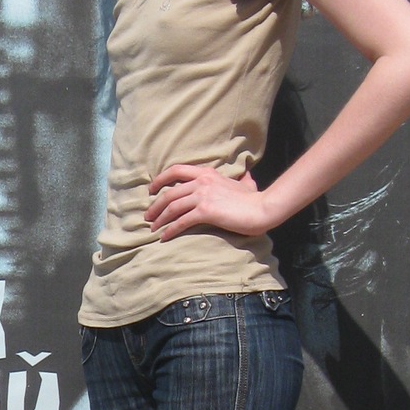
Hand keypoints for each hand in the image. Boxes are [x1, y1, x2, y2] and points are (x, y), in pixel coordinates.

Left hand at [145, 163, 272, 240]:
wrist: (262, 208)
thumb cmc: (254, 199)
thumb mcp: (245, 183)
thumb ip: (242, 178)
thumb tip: (246, 174)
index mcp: (207, 173)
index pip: (176, 171)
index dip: (160, 180)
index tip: (151, 190)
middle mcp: (202, 182)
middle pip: (169, 193)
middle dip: (155, 206)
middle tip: (147, 216)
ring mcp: (203, 196)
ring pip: (172, 207)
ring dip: (159, 219)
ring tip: (152, 228)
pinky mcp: (205, 211)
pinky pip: (181, 221)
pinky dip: (170, 230)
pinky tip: (164, 238)